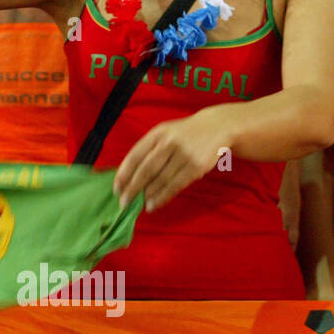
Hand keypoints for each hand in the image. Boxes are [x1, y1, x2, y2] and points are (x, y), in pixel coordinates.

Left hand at [113, 108, 231, 212]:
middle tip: (123, 202)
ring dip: (147, 196)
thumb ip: (148, 150)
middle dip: (132, 188)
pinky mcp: (196, 166)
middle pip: (146, 170)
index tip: (116, 188)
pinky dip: (162, 197)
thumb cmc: (183, 134)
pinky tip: (153, 205)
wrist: (217, 126)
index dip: (124, 174)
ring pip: (161, 180)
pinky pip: (176, 186)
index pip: (135, 156)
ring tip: (138, 206)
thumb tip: (128, 176)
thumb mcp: (164, 134)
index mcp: (157, 134)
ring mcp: (184, 154)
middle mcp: (169, 143)